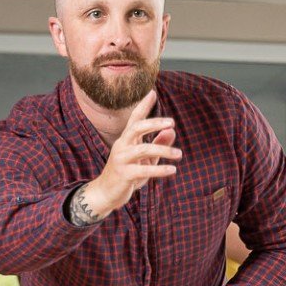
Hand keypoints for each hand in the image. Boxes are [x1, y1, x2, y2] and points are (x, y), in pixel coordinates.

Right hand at [84, 91, 178, 216]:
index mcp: (127, 140)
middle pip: (136, 127)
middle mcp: (122, 145)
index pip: (134, 118)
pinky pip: (143, 170)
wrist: (106, 193)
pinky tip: (172, 170)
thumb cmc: (127, 173)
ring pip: (142, 149)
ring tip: (179, 154)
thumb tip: (172, 132)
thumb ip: (158, 145)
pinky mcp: (124, 174)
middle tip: (172, 122)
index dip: (143, 105)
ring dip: (163, 150)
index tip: (153, 92)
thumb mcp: (145, 159)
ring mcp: (121, 159)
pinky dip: (159, 170)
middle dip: (154, 123)